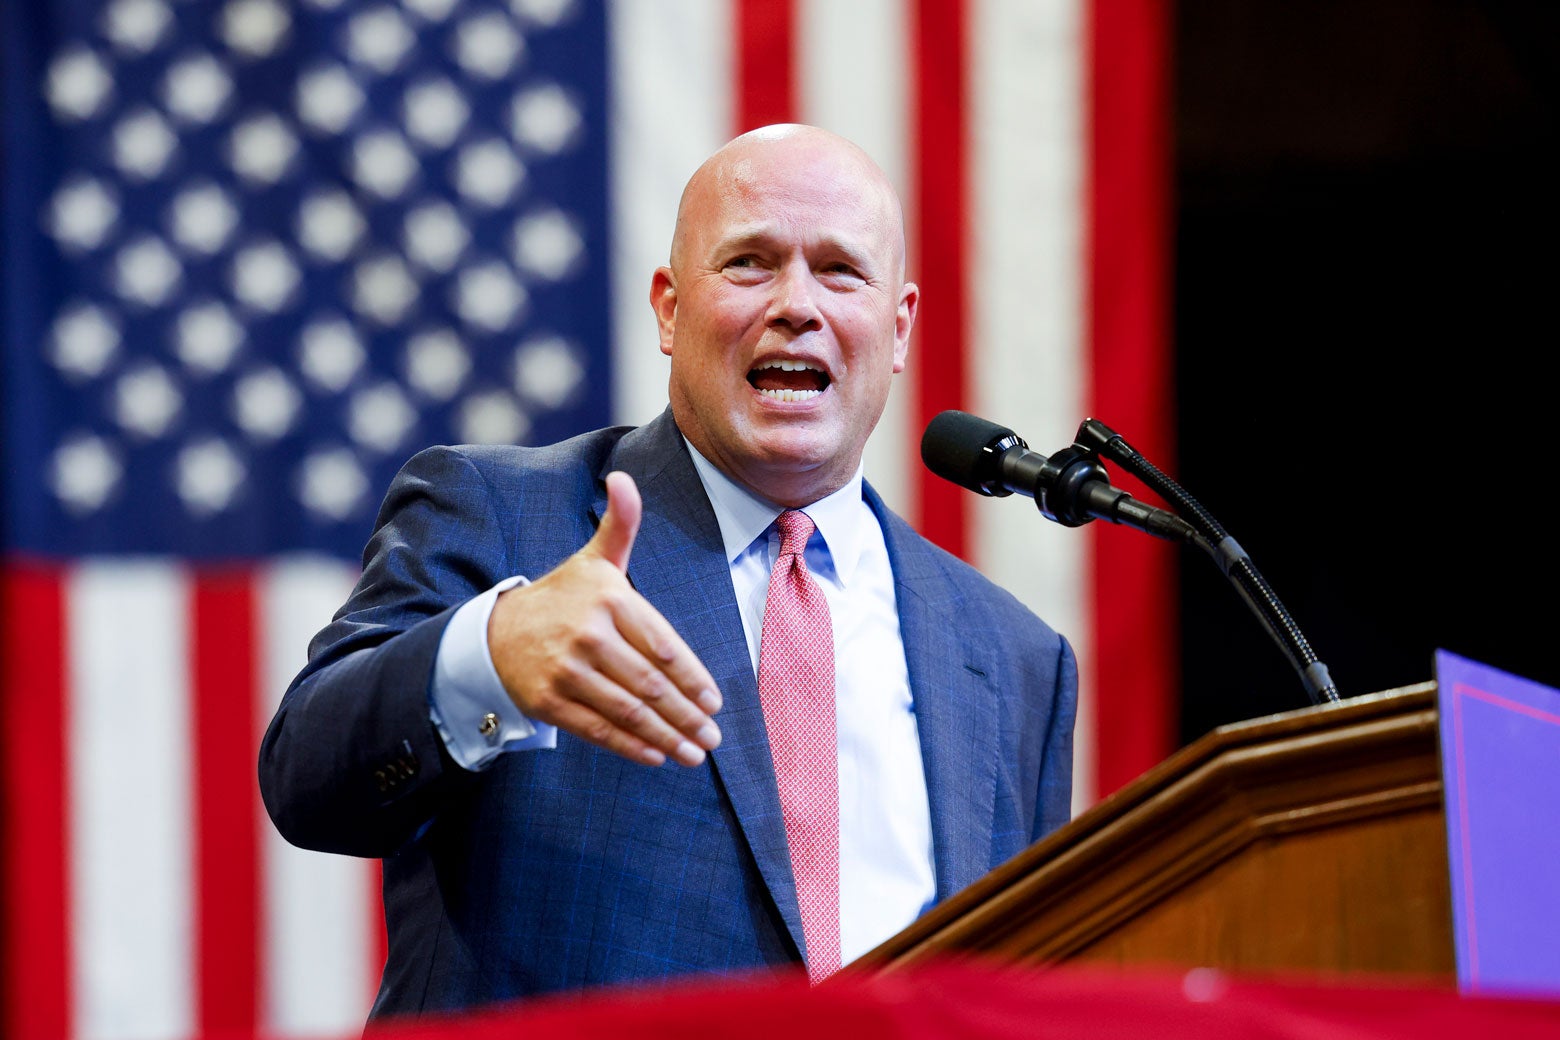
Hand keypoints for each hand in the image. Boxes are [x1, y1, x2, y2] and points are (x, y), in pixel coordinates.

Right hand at [486, 471, 722, 766]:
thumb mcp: (594, 559)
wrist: (495, 631)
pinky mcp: (548, 701)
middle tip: (713, 736)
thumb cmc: (563, 597)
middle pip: (650, 684)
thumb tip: (623, 478)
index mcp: (608, 599)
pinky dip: (630, 746)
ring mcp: (566, 671)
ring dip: (666, 736)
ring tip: (694, 753)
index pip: (664, 646)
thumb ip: (620, 524)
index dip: (693, 679)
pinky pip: (597, 729)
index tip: (714, 702)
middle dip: (687, 715)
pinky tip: (656, 756)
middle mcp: (588, 635)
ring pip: (628, 711)